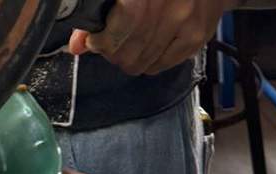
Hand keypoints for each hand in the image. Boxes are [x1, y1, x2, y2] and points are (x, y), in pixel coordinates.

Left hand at [69, 0, 234, 75]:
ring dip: (131, 60)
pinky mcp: (198, 34)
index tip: (95, 40)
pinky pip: (165, 63)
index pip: (113, 36)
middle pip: (128, 53)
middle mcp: (166, 8)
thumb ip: (100, 12)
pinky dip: (151, 63)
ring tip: (128, 48)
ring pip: (144, 62)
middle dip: (113, 54)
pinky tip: (147, 51)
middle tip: (110, 46)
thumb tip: (77, 45)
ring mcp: (185, 22)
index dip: (99, 43)